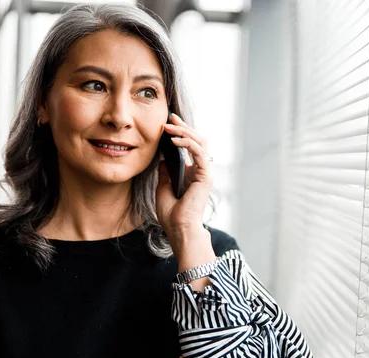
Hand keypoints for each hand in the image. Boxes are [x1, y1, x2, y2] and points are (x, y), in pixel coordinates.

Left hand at [156, 113, 212, 237]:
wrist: (179, 229)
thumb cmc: (172, 215)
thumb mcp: (163, 188)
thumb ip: (165, 173)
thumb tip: (163, 159)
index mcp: (192, 173)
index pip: (189, 147)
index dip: (180, 133)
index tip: (166, 124)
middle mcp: (200, 171)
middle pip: (197, 140)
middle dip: (183, 127)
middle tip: (170, 117)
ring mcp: (204, 172)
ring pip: (200, 142)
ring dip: (184, 131)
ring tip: (169, 126)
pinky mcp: (205, 175)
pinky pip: (199, 152)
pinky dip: (187, 143)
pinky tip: (174, 139)